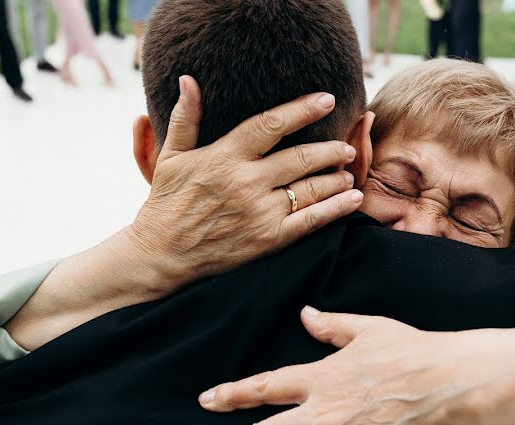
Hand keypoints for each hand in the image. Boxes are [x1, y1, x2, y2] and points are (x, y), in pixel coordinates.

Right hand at [125, 75, 362, 291]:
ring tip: (350, 171)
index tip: (327, 100)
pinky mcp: (270, 239)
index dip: (302, 110)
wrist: (161, 255)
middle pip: (301, 157)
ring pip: (311, 188)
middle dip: (331, 149)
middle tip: (347, 145)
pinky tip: (353, 198)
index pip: (271, 124)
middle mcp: (247, 182)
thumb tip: (189, 80)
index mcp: (224, 156)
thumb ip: (185, 118)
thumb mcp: (170, 157)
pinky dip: (337, 208)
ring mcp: (261, 212)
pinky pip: (312, 221)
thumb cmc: (165, 203)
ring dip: (337, 177)